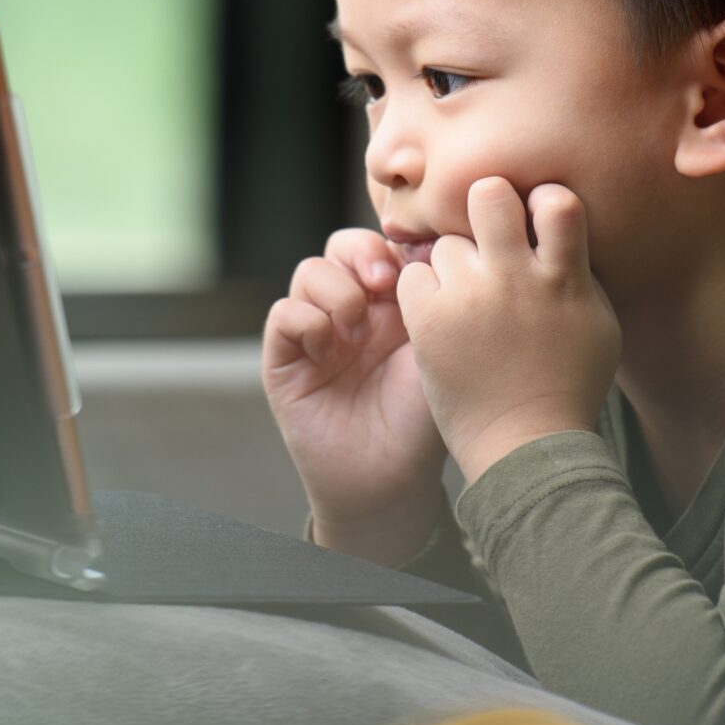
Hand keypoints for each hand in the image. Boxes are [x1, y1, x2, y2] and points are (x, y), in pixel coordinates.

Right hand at [262, 229, 449, 564]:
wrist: (390, 482)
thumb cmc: (424, 420)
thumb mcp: (439, 350)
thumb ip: (434, 299)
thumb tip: (435, 244)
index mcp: (395, 302)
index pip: (385, 244)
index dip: (395, 242)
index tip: (419, 261)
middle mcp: (354, 310)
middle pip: (343, 246)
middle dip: (362, 254)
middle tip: (384, 281)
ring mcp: (317, 332)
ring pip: (310, 272)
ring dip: (336, 291)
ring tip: (358, 327)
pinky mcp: (285, 359)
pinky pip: (284, 314)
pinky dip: (306, 321)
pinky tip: (330, 351)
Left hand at [397, 178, 621, 484]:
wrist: (525, 446)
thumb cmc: (568, 385)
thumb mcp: (598, 323)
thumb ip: (578, 270)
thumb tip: (561, 224)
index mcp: (563, 279)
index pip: (556, 202)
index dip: (543, 201)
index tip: (537, 219)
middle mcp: (514, 280)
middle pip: (487, 195)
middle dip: (486, 203)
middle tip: (487, 229)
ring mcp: (468, 299)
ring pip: (446, 242)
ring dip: (455, 262)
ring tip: (468, 298)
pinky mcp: (430, 321)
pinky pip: (412, 275)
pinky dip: (424, 291)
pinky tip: (442, 316)